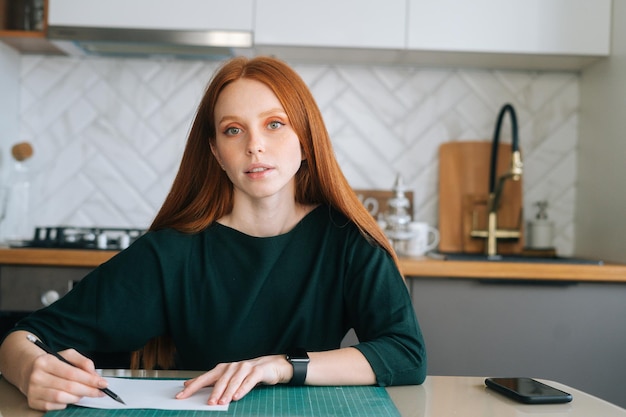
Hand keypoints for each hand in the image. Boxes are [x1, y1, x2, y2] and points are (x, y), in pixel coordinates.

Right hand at [25, 349, 107, 410]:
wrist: (28, 370)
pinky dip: (66, 403)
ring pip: (61, 398)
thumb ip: (83, 362)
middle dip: (88, 390)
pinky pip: (54, 406)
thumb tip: (94, 375)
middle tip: (99, 392)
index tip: (103, 383)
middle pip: (68, 386)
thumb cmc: (51, 363)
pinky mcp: (33, 401)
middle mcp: (37, 376)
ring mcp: (33, 390)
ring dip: (77, 397)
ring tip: (84, 393)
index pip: (72, 373)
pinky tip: (69, 397)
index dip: (90, 379)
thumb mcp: (67, 355)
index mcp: (46, 362)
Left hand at [175, 354, 291, 404]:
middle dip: (214, 392)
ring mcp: (245, 368)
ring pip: (234, 382)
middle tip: (208, 403)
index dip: (193, 386)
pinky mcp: (257, 371)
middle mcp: (232, 367)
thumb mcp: (227, 376)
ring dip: (227, 393)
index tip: (181, 395)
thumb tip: (188, 383)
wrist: (271, 366)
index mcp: (223, 369)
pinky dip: (242, 389)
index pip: (205, 378)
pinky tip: (237, 397)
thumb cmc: (247, 374)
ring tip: (222, 403)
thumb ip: (209, 381)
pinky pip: (248, 381)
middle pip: (220, 380)